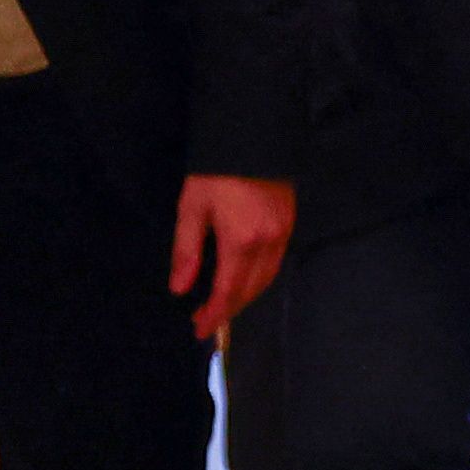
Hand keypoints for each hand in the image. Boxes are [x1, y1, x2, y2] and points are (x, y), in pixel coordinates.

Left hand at [171, 174, 294, 339]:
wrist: (253, 140)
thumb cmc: (215, 174)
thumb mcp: (191, 209)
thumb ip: (186, 252)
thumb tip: (180, 289)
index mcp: (241, 241)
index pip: (228, 290)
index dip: (214, 314)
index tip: (198, 329)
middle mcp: (268, 243)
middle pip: (251, 290)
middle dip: (229, 310)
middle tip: (205, 321)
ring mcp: (284, 234)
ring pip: (267, 279)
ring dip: (245, 297)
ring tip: (221, 305)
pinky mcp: (289, 224)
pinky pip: (275, 264)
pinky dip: (258, 280)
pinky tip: (242, 280)